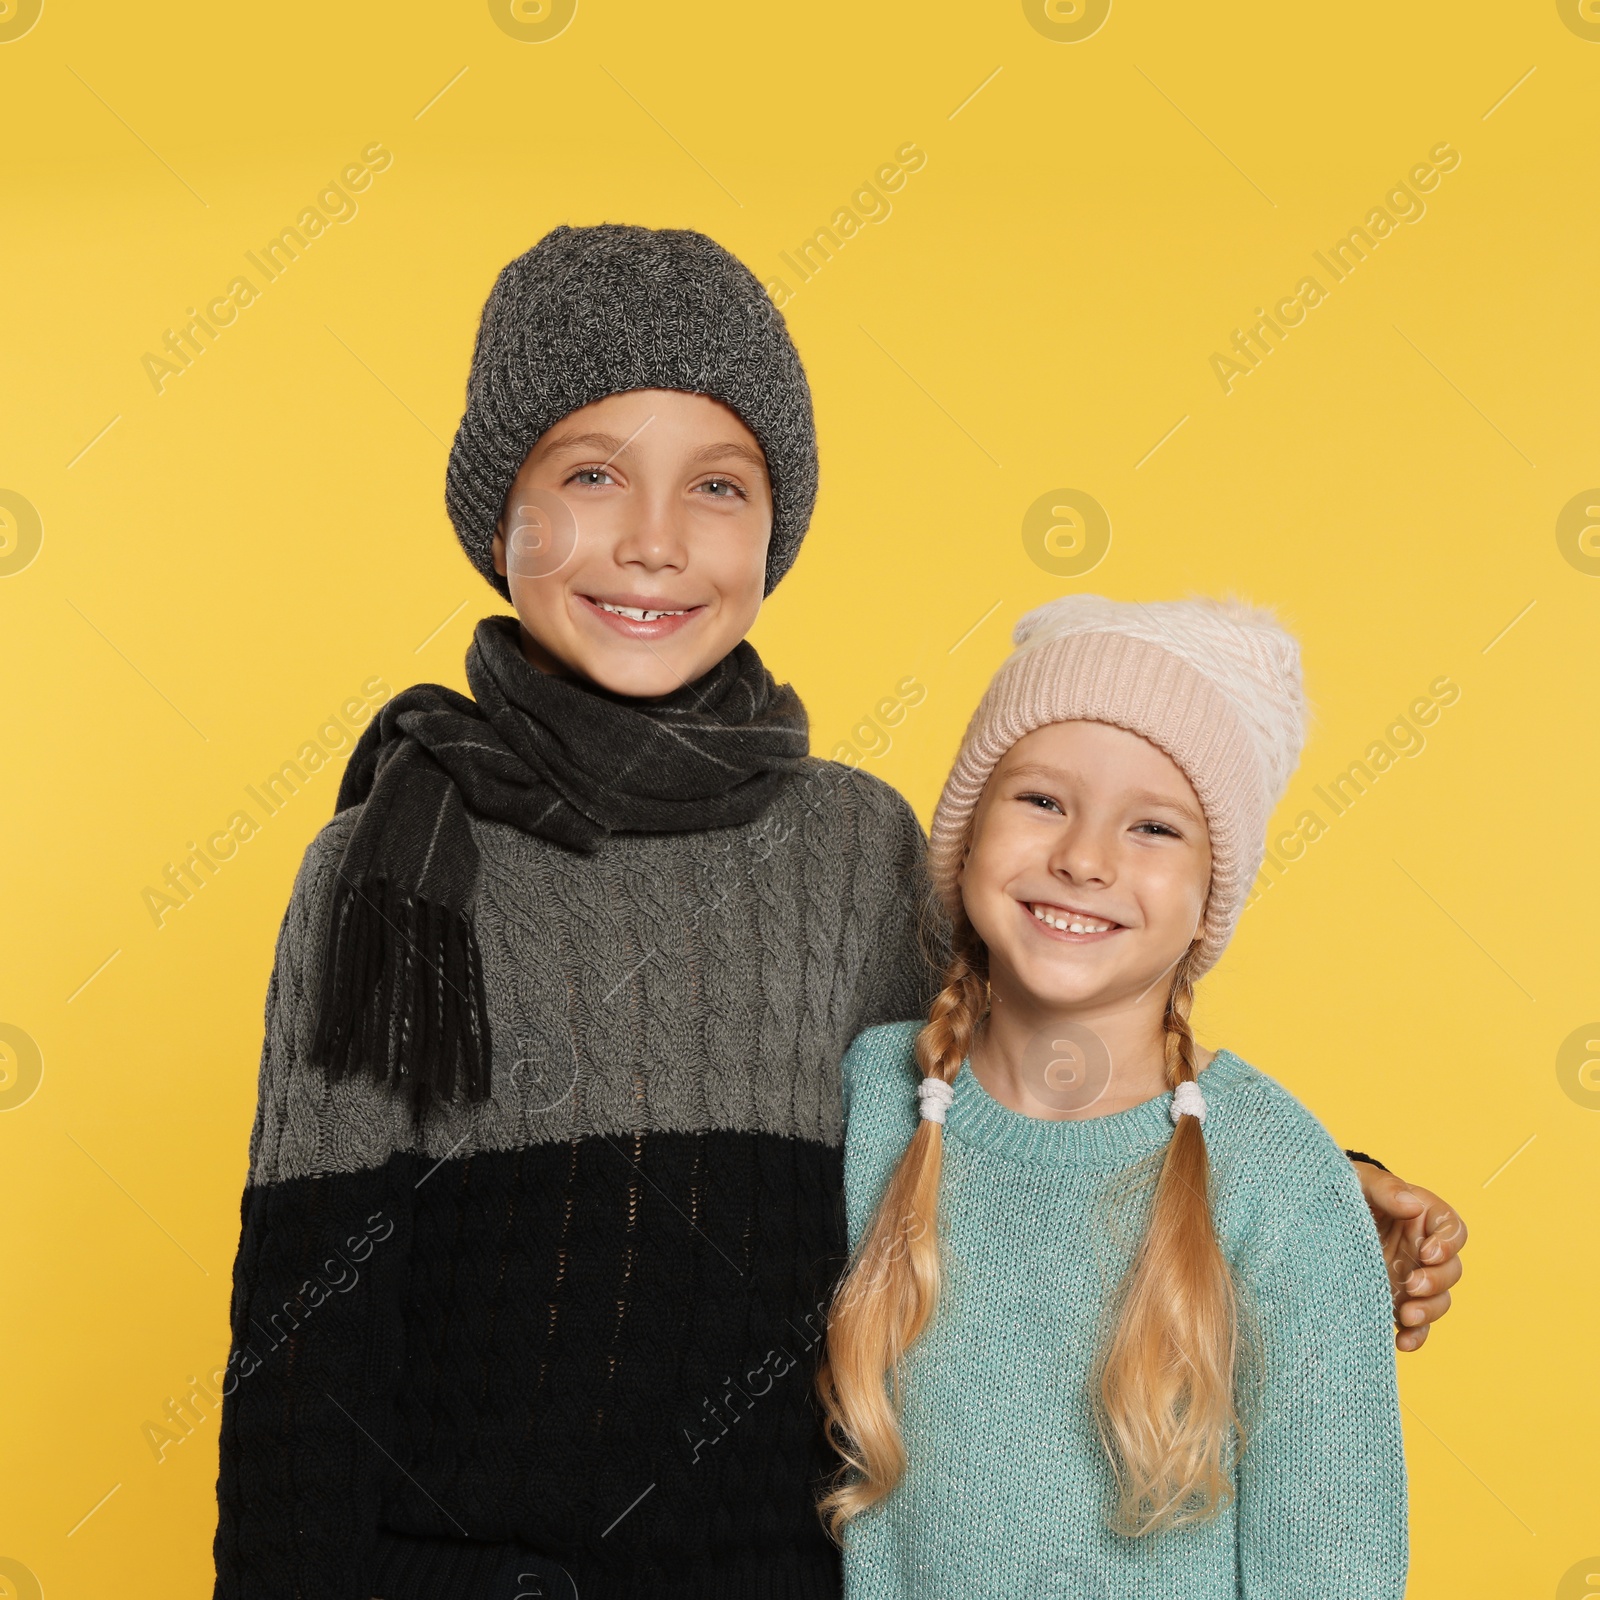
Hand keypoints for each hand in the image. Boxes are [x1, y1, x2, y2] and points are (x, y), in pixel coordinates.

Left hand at [1351, 1162, 1466, 1351]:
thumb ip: (1386, 1187)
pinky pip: (1416, 1324)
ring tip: (1406, 1315)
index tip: (1428, 1252)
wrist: (1316, 1213)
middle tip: (1412, 1285)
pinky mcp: (1396, 1299)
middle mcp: (1422, 1249)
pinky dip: (1415, 1336)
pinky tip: (1402, 1342)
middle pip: (1450, 1270)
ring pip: (1439, 1300)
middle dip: (1437, 1281)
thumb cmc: (1344, 1189)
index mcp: (1423, 1216)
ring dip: (1429, 1311)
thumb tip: (1412, 1204)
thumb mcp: (1361, 1180)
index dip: (1448, 1244)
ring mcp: (1411, 1276)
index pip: (1453, 1230)